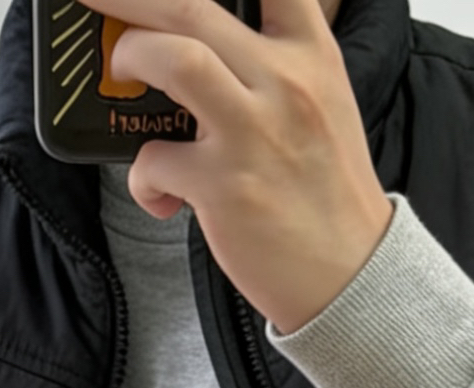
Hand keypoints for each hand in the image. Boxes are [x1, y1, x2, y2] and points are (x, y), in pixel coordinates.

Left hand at [110, 0, 392, 334]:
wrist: (352, 275)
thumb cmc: (328, 195)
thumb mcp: (323, 104)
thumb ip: (276, 64)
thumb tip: (207, 45)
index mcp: (311, 55)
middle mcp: (284, 82)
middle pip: (193, 5)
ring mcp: (252, 132)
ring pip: (174, 58)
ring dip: (131, 57)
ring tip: (121, 69)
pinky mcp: (223, 187)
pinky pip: (153, 160)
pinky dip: (142, 176)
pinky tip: (159, 194)